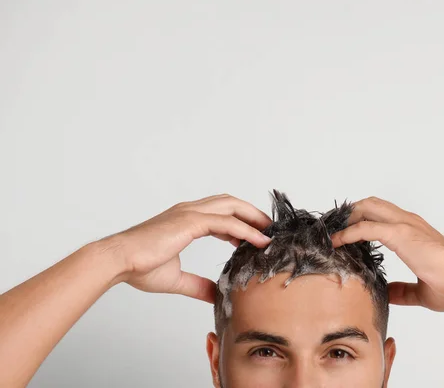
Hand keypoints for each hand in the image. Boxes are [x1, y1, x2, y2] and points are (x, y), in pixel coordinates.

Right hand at [99, 194, 271, 302]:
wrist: (117, 261)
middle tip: (269, 230)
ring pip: (232, 207)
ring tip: (270, 233)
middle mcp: (189, 210)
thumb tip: (214, 294)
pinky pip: (226, 222)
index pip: (220, 212)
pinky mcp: (190, 222)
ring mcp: (189, 213)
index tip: (254, 236)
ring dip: (254, 218)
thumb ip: (197, 285)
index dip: (240, 221)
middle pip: (230, 203)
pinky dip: (245, 230)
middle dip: (252, 213)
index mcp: (184, 219)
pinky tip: (258, 241)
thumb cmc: (138, 266)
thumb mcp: (176, 278)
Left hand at [330, 197, 443, 311]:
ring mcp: (405, 225)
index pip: (384, 214)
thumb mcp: (420, 291)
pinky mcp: (400, 234)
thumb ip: (402, 290)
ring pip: (367, 207)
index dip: (363, 218)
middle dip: (351, 212)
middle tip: (335, 228)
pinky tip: (337, 242)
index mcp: (415, 230)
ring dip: (347, 218)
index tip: (347, 230)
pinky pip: (366, 227)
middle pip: (372, 204)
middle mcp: (409, 222)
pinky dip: (348, 233)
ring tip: (332, 231)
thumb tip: (388, 293)